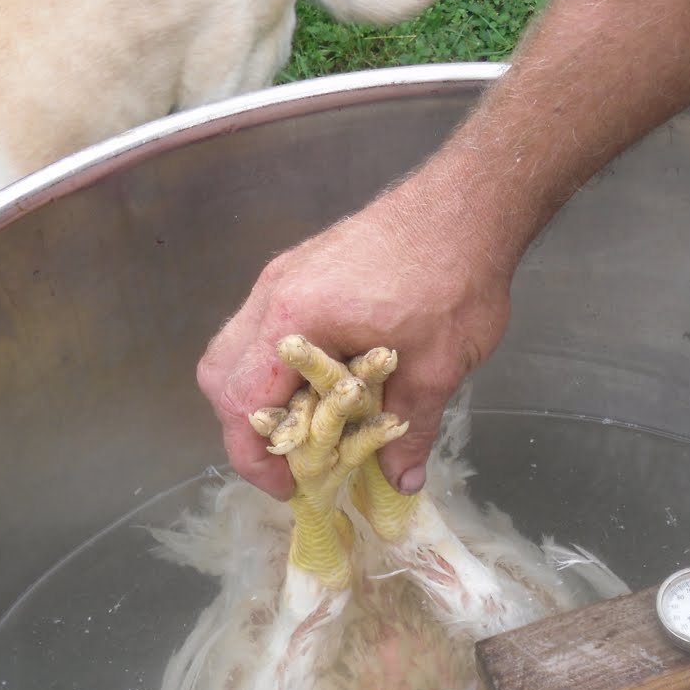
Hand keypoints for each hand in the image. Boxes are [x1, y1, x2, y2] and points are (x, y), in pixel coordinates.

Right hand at [196, 179, 515, 498]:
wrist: (468, 204)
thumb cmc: (454, 280)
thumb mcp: (438, 368)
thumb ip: (410, 428)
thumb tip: (401, 481)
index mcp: (296, 319)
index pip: (244, 403)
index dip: (256, 456)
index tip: (288, 486)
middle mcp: (274, 294)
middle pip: (221, 375)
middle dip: (245, 427)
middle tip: (289, 460)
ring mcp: (282, 277)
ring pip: (235, 349)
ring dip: (259, 395)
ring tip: (305, 427)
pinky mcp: (300, 269)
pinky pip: (261, 328)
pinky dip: (275, 366)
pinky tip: (319, 384)